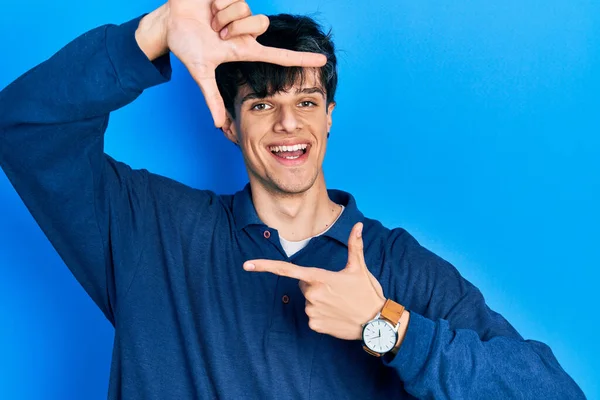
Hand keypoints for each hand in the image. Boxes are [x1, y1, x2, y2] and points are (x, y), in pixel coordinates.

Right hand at [136, 0, 326, 126]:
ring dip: (224, 16)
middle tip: (217, 33)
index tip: (322, 60)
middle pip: (261, 26)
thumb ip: (212, 97)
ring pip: (247, 11)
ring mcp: (241, 12)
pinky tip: (210, 5)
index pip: (279, 55)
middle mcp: (247, 31)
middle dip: (235, 29)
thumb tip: (219, 124)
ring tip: (211, 20)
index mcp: (244, 50)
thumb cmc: (186, 44)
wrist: (169, 22)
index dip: (301, 58)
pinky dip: (217, 3)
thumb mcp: (201, 72)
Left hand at [243, 223, 385, 339]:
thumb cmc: (367, 293)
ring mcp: (312, 311)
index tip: (247, 265)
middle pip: (304, 285)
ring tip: (340, 303)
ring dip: (320, 301)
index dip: (265, 266)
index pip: (287, 270)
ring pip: (309, 301)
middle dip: (316, 285)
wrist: (377, 323)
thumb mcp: (360, 268)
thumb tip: (358, 225)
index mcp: (320, 278)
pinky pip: (312, 316)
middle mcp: (312, 294)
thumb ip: (355, 245)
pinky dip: (322, 315)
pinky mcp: (315, 325)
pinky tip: (337, 315)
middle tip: (338, 290)